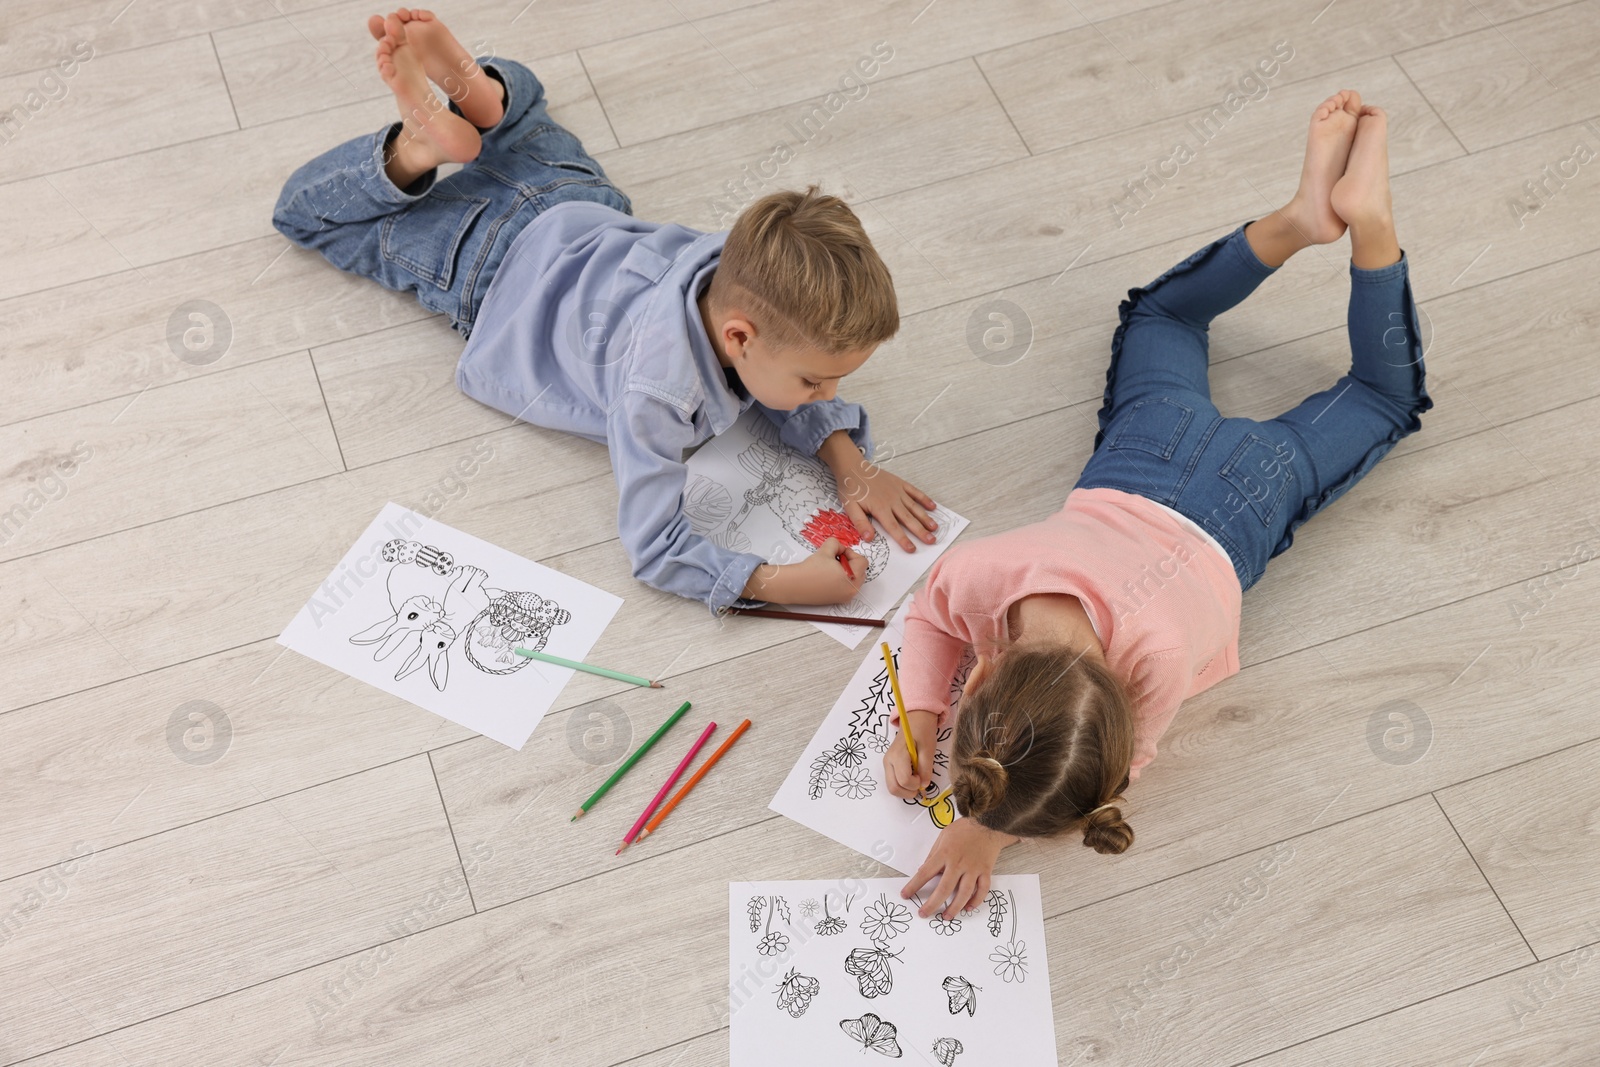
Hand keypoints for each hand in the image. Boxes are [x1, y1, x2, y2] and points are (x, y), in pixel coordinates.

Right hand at [741, 536, 865, 604]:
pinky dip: (842, 579)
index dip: (850, 553)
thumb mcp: (826, 549)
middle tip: (835, 559)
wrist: (795, 585)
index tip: (839, 552)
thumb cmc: (810, 569)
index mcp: (852, 578)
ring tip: (831, 567)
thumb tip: (841, 549)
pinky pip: (847, 586)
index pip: (862, 561)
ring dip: (847, 570)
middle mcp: (852, 590)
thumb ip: (838, 544)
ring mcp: (845, 597)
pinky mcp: (838, 600)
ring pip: (854, 578)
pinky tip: (828, 576)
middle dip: (850, 562)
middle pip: (861, 571)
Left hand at [818, 433, 937, 552]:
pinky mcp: (900, 483)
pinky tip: (933, 507)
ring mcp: (898, 491)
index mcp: (880, 508)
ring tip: (935, 527)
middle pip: (909, 519)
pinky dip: (924, 499)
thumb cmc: (851, 488)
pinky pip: (915, 492)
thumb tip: (869, 538)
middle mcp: (892, 501)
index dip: (903, 539)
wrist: (854, 467)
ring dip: (925, 517)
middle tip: (932, 540)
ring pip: (915, 507)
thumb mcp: (850, 507)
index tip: (912, 549)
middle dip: (921, 531)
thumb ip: (860, 522)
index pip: (894, 527)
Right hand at [883, 709, 939, 796]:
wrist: (915, 721)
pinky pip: (893, 782)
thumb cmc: (922, 733)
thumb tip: (924, 786)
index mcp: (897, 755)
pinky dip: (903, 786)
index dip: (916, 784)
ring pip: (892, 788)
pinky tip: (912, 778)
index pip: (904, 780)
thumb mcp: (928, 749)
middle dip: (909, 792)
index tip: (924, 778)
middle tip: (921, 785)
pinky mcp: (889, 766)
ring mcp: (887, 764)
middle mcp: (888, 761)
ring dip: (906, 791)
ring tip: (917, 780)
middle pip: (893, 788)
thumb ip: (926, 769)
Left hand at [901, 817, 1017, 919]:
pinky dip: (976, 901)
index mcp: (945, 853)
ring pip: (963, 894)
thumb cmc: (964, 829)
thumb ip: (933, 854)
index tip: (905, 895)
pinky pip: (982, 890)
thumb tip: (923, 869)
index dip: (913, 886)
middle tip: (923, 914)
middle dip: (932, 904)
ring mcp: (973, 869)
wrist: (988, 823)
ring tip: (946, 917)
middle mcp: (958, 863)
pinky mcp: (985, 871)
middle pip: (943, 889)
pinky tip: (969, 907)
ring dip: (954, 908)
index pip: (925, 873)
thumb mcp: (943, 836)